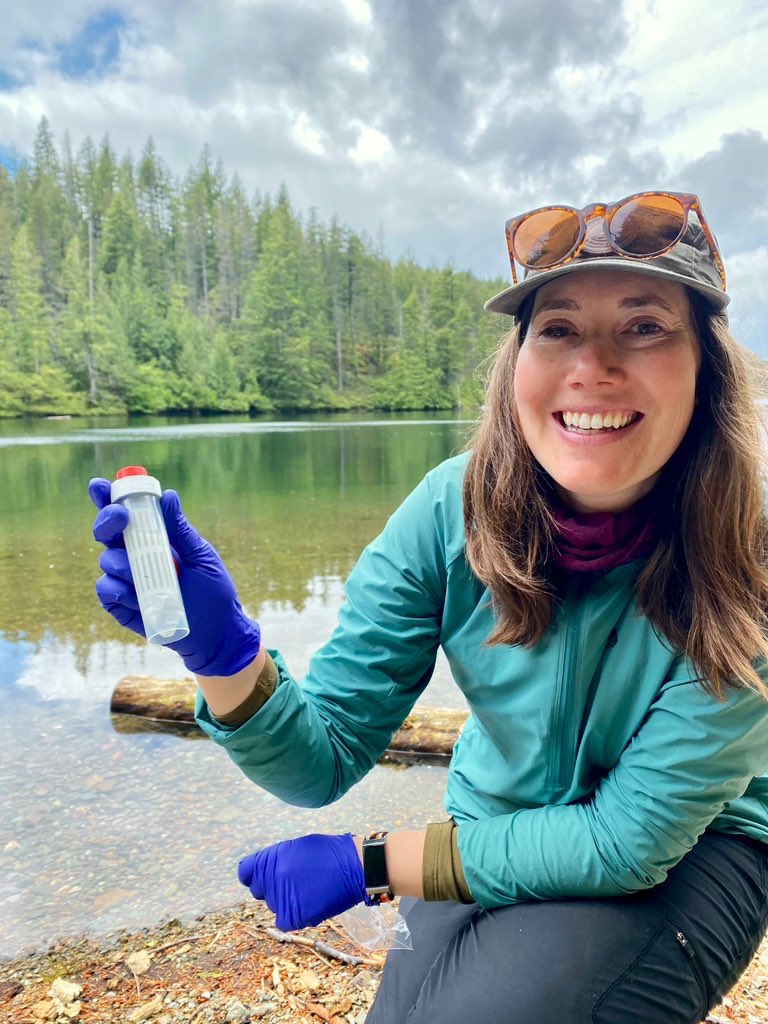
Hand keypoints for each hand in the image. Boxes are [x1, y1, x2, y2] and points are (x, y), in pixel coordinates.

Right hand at [89, 478, 260, 675]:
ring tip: (145, 577)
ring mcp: (126, 579)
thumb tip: (168, 496)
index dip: (109, 497)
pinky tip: (136, 598)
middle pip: (106, 531)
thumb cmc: (213, 592)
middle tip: (121, 519)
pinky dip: (118, 590)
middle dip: (108, 521)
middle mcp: (136, 554)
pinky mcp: (121, 604)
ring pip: (106, 559)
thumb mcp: (201, 558)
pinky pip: (105, 589)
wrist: (216, 634)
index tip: (101, 487)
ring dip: (122, 563)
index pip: (127, 512)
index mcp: (155, 538)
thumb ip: (181, 530)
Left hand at [237, 834, 368, 930]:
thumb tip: (263, 872)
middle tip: (293, 881)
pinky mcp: (294, 916)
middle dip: (271, 887)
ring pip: (274, 905)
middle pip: (259, 890)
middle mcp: (272, 879)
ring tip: (308, 889)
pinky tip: (308, 903)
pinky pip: (283, 920)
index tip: (264, 876)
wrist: (354, 866)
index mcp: (270, 859)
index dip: (253, 874)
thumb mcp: (296, 847)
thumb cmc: (327, 852)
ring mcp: (282, 899)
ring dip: (285, 900)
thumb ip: (276, 859)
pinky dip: (293, 915)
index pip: (245, 872)